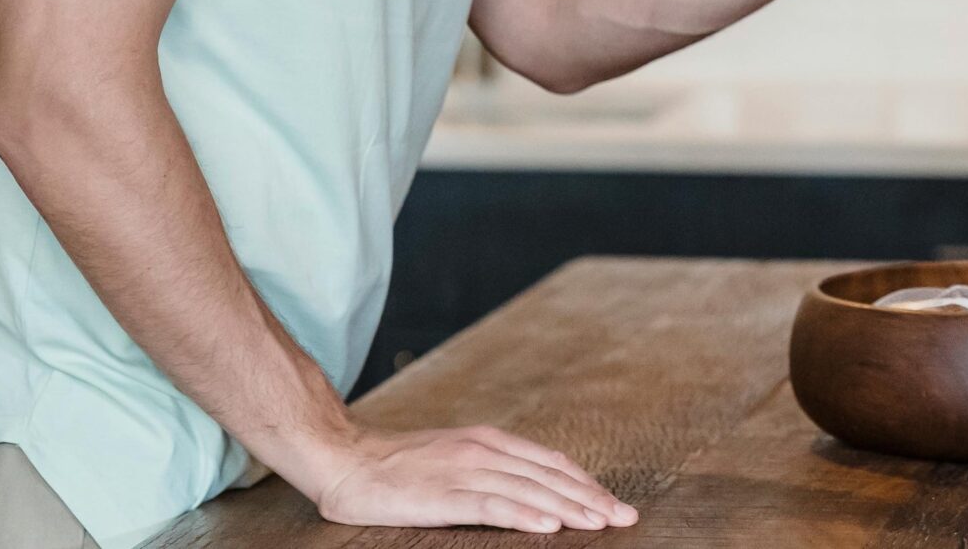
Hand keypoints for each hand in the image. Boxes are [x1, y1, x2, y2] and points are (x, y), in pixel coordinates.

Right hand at [309, 423, 636, 532]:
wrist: (344, 458)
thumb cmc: (397, 466)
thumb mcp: (453, 458)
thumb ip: (490, 470)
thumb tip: (530, 491)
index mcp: (489, 441)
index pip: (550, 462)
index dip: (584, 482)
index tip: (611, 501)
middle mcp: (483, 451)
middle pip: (549, 476)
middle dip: (590, 498)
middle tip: (623, 516)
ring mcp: (464, 470)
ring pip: (529, 490)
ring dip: (569, 508)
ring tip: (599, 524)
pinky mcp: (442, 494)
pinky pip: (491, 504)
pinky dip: (524, 515)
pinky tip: (548, 526)